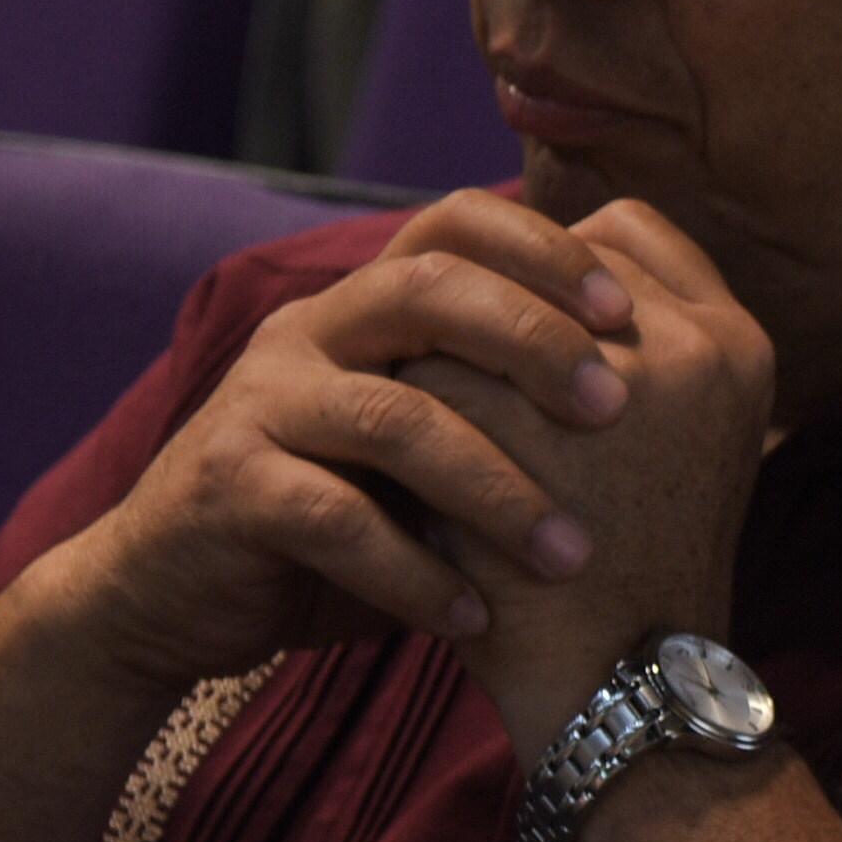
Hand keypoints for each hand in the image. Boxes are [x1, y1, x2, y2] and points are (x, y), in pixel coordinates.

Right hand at [33, 190, 635, 694]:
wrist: (178, 595)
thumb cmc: (342, 520)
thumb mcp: (430, 451)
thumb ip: (506, 409)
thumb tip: (663, 384)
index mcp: (366, 306)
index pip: (455, 223)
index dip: (545, 251)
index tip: (632, 316)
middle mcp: (309, 333)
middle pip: (428, 288)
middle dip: (534, 341)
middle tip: (618, 410)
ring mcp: (261, 405)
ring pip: (394, 416)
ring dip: (496, 489)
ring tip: (572, 555)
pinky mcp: (227, 489)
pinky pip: (334, 519)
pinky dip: (415, 573)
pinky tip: (478, 618)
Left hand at [397, 198, 774, 767]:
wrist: (626, 690)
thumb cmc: (635, 570)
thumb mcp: (681, 440)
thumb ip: (634, 352)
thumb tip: (527, 279)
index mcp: (742, 345)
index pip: (624, 235)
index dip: (556, 272)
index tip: (517, 328)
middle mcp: (701, 347)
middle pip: (549, 262)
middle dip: (493, 307)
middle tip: (454, 361)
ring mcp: (622, 382)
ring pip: (484, 307)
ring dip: (440, 351)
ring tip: (416, 407)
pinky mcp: (537, 427)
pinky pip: (434, 368)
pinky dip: (406, 405)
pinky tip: (399, 452)